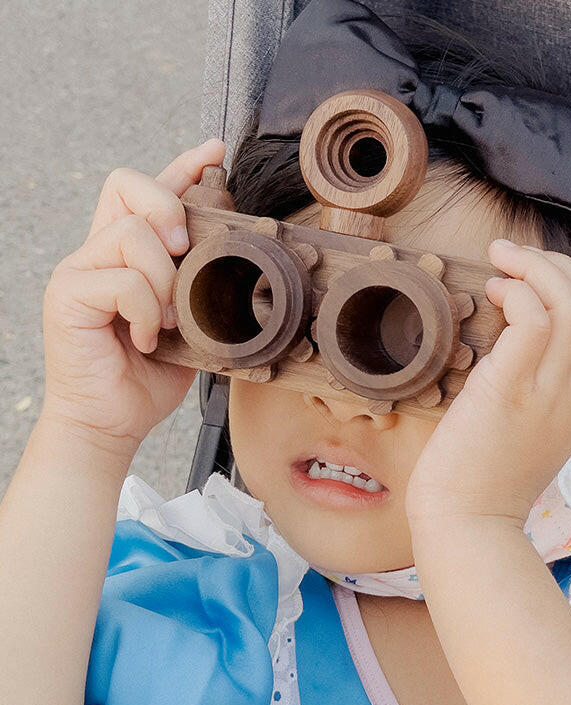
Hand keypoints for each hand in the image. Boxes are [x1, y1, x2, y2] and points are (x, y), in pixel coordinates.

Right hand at [39, 139, 224, 455]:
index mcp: (129, 252)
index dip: (183, 165)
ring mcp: (79, 269)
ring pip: (132, 233)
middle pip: (127, 183)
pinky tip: (148, 339)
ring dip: (165, 280)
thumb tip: (236, 244)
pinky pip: (122, 280)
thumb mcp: (192, 319)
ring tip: (168, 321)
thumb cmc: (150, 373)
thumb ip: (201, 281)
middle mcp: (99, 250)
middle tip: (184, 249)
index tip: (215, 152)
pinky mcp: (68, 295)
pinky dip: (147, 311)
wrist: (114, 420)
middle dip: (169, 206)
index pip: (149, 190)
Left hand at [405, 239, 570, 525]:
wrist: (467, 524)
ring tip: (502, 261)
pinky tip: (494, 294)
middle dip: (562, 267)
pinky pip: (536, 320)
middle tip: (517, 258)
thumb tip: (515, 348)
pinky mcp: (513, 390)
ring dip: (538, 268)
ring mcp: (550, 392)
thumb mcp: (530, 436)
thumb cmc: (483, 482)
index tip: (533, 287)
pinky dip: (519, 293)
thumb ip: (540, 394)